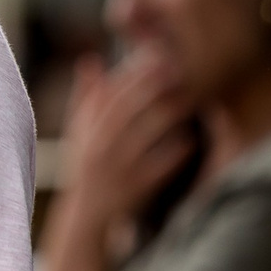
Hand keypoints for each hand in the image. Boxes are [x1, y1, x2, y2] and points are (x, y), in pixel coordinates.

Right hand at [61, 49, 195, 242]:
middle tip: (178, 67)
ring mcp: (116, 169)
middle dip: (151, 88)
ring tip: (188, 97)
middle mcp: (99, 148)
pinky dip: (173, 153)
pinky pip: (156, 168)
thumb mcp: (79, 131)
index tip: (155, 54)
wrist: (86, 215)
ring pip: (142, 137)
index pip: (109, 96)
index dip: (131, 74)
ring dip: (166, 116)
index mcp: (88, 130)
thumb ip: (86, 96)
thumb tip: (91, 58)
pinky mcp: (134, 190)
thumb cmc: (86, 165)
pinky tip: (191, 139)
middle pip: (125, 111)